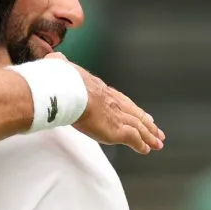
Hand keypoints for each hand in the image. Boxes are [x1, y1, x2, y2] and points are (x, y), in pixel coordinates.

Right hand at [47, 54, 163, 153]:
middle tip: (156, 129)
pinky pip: (134, 139)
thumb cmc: (62, 81)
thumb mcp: (61, 68)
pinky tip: (146, 150)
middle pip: (134, 113)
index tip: (138, 111)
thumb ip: (59, 65)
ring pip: (139, 127)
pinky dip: (141, 144)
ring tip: (157, 142)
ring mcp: (117, 116)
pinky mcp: (118, 130)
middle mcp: (113, 103)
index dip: (129, 107)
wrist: (69, 91)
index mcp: (100, 90)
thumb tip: (53, 59)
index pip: (120, 100)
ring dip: (149, 135)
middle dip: (146, 122)